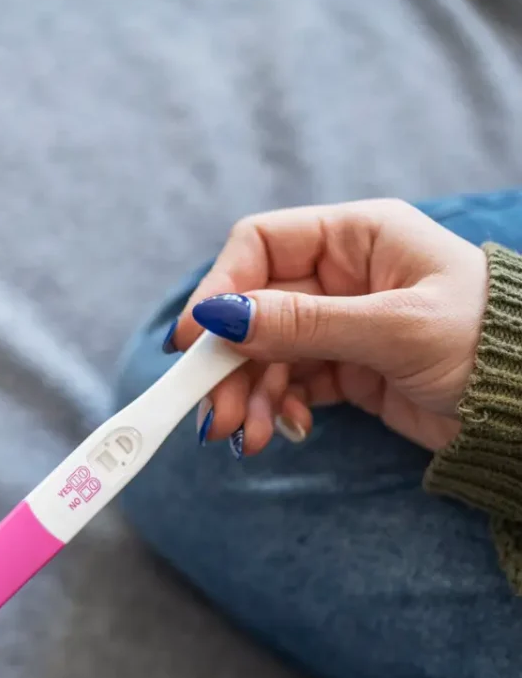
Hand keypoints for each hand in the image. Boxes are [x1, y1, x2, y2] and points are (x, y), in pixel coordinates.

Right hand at [167, 199, 487, 453]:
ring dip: (249, 398)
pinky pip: (290, 386)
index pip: (260, 247)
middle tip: (216, 417)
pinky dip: (279, 410)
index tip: (191, 342)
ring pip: (265, 356)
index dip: (219, 290)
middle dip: (229, 365)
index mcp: (358, 237)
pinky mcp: (345, 370)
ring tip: (249, 440)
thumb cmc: (487, 344)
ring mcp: (340, 325)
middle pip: (253, 311)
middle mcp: (342, 275)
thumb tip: (221, 319)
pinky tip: (290, 432)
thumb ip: (304, 325)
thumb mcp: (394, 329)